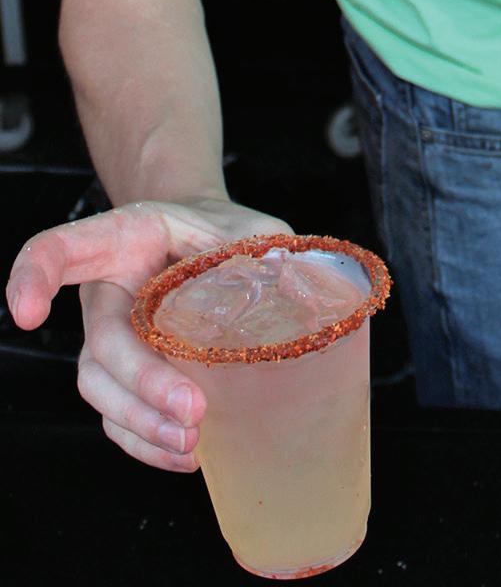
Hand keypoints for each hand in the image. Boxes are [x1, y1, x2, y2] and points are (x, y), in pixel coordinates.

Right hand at [5, 196, 292, 471]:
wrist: (211, 245)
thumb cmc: (225, 233)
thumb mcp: (250, 227)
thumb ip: (265, 249)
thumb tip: (290, 285)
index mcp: (127, 238)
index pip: (62, 249)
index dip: (34, 276)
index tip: (28, 314)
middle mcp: (107, 291)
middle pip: (100, 343)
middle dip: (140, 383)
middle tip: (192, 410)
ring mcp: (111, 337)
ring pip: (102, 389)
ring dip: (142, 423)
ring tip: (192, 442)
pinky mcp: (126, 378)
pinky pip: (118, 417)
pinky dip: (146, 443)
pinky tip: (187, 456)